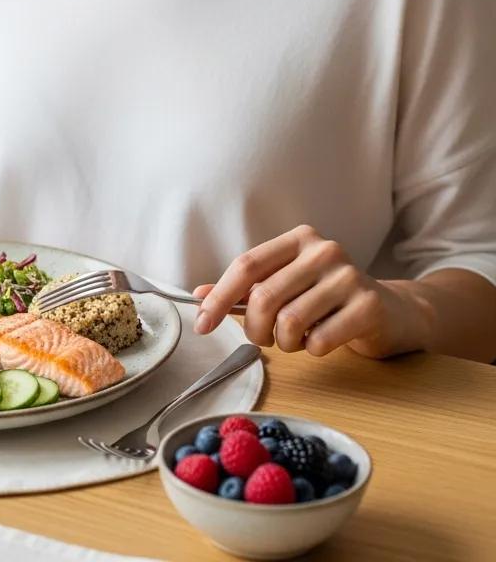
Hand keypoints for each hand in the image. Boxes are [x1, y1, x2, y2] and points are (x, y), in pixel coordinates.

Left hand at [192, 225, 426, 357]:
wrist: (392, 312)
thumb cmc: (327, 300)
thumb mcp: (285, 287)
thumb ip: (244, 291)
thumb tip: (197, 297)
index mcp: (298, 239)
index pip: (247, 265)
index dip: (218, 297)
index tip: (201, 324)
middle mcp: (323, 250)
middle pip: (264, 296)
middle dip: (255, 328)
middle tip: (264, 339)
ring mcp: (349, 276)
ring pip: (290, 321)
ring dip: (285, 342)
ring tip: (296, 340)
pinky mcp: (369, 306)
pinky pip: (320, 340)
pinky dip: (312, 350)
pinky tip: (322, 341)